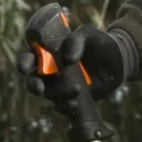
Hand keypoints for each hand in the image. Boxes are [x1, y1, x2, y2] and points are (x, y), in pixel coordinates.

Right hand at [17, 4, 137, 103]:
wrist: (118, 61)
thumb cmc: (98, 43)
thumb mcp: (88, 34)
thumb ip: (76, 41)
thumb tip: (68, 60)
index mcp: (48, 51)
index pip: (29, 56)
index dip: (24, 62)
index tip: (25, 67)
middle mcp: (50, 70)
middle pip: (32, 79)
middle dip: (33, 85)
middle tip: (39, 88)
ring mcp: (59, 86)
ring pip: (48, 94)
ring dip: (58, 94)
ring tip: (77, 89)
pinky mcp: (70, 98)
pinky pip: (61, 106)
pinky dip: (65, 106)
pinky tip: (76, 102)